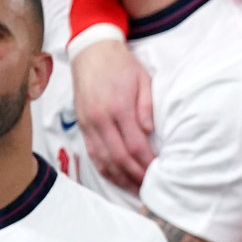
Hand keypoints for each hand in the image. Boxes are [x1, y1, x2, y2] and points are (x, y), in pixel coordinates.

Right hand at [73, 37, 155, 188]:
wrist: (91, 51)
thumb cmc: (122, 66)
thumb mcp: (143, 80)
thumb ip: (147, 107)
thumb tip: (149, 132)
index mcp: (117, 108)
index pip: (135, 146)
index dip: (148, 163)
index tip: (160, 173)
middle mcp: (99, 119)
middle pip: (119, 158)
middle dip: (136, 176)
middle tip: (151, 188)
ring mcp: (88, 123)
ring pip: (104, 160)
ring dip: (121, 178)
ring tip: (136, 189)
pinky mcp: (82, 125)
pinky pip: (92, 154)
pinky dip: (105, 169)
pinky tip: (117, 178)